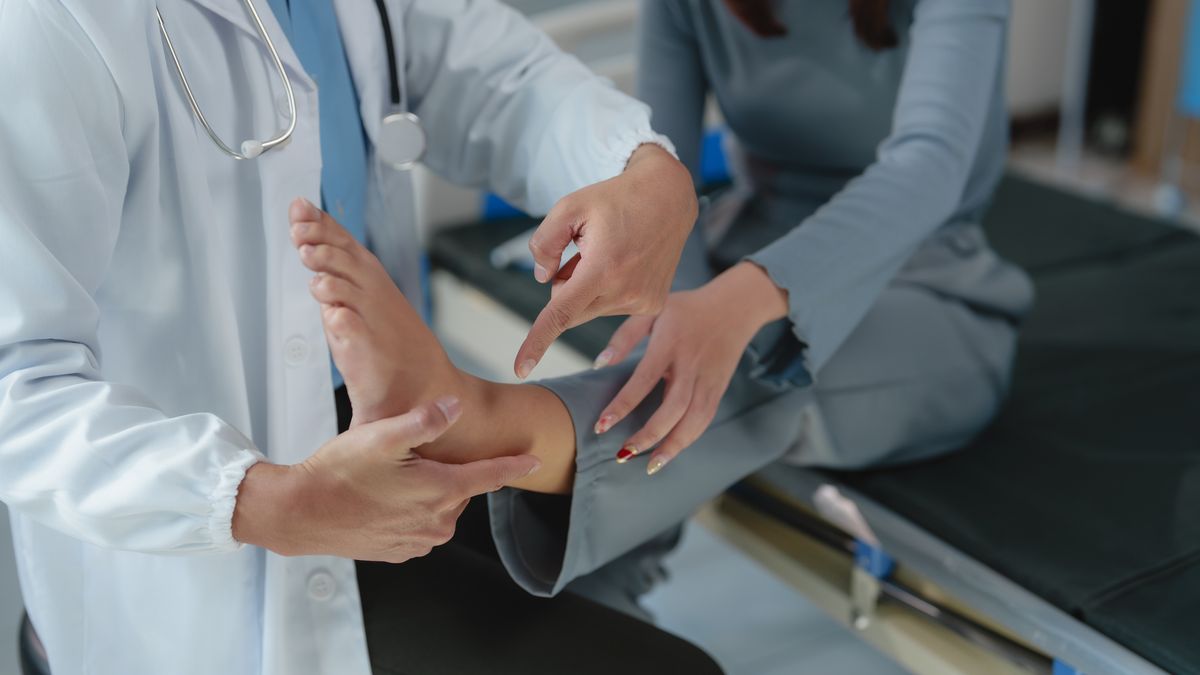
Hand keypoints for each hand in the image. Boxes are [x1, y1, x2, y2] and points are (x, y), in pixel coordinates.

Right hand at [232, 397, 540, 562]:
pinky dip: (413, 510)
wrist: (299, 514)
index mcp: (439, 492)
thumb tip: (456, 407)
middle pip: (462, 489)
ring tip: (392, 477)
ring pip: (442, 507)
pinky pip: (421, 525)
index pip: (489, 476)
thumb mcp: (381, 436)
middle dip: (449, 471)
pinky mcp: (400, 552)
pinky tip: (385, 497)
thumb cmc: (337, 473)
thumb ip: (424, 421)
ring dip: (429, 491)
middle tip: (412, 455)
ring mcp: (418, 541)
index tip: (535, 459)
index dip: (514, 465)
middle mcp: (435, 522)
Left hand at [514, 144, 696, 378]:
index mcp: (602, 269)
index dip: (536, 342)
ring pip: (590, 310)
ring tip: (609, 252)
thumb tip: (545, 280)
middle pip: (570, 310)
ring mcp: (642, 302)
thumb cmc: (615, 198)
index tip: (520, 369)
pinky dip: (608, 290)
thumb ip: (544, 244)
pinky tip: (624, 262)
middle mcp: (625, 292)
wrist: (668, 197)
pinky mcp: (653, 305)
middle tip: (581, 252)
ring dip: (588, 287)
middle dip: (565, 286)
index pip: (559, 313)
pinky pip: (612, 308)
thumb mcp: (568, 207)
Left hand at [592, 262, 788, 474]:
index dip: (623, 404)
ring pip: (694, 420)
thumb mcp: (652, 310)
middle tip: (623, 453)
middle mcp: (692, 364)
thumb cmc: (686, 309)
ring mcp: (709, 379)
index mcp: (671, 342)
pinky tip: (669, 453)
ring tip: (649, 465)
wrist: (735, 307)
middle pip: (674, 407)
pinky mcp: (719, 389)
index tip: (602, 425)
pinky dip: (688, 439)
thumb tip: (599, 365)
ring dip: (672, 446)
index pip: (644, 379)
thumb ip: (624, 337)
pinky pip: (704, 420)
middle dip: (649, 435)